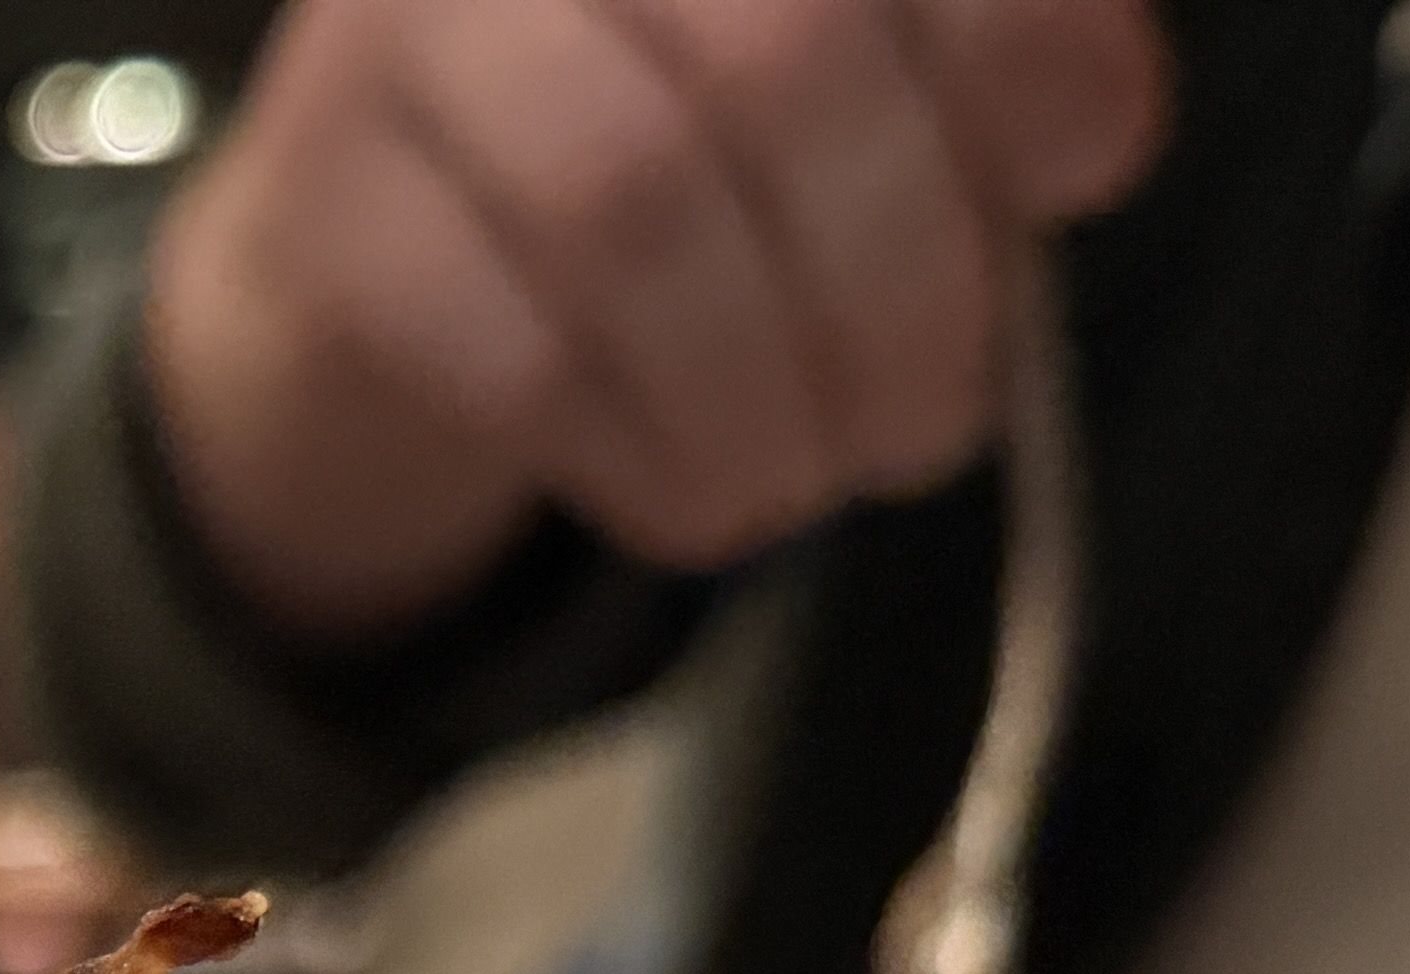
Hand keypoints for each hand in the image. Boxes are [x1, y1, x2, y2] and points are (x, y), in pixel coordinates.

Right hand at [143, 0, 1169, 638]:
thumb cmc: (681, 142)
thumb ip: (984, 61)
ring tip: (814, 478)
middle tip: (929, 421)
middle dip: (902, 282)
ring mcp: (405, 32)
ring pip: (633, 210)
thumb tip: (1086, 132)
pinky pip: (513, 353)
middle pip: (782, 60)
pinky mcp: (324, 206)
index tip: (1082, 166)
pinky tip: (693, 492)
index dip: (1019, 43)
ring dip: (767, 395)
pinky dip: (643, 455)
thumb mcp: (860, 72)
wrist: (384, 253)